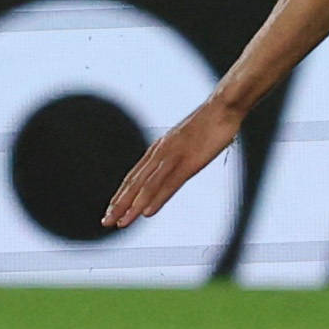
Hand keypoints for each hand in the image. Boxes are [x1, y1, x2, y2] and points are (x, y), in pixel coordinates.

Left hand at [102, 98, 243, 226]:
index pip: (134, 176)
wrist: (222, 107)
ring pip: (147, 186)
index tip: (111, 209)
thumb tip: (168, 168)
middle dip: (119, 204)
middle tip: (106, 221)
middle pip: (135, 183)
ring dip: (132, 206)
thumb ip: (174, 155)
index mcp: (159, 148)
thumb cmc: (207, 124)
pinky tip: (147, 212)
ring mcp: (173, 157)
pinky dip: (156, 199)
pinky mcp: (189, 162)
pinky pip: (169, 184)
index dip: (121, 194)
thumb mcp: (185, 142)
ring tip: (121, 222)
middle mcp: (160, 153)